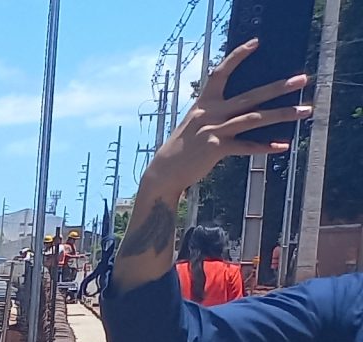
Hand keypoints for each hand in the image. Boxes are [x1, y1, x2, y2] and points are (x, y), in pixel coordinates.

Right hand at [142, 41, 311, 196]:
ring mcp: (214, 130)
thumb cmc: (185, 146)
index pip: (221, 74)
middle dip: (278, 87)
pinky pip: (246, 147)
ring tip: (305, 111)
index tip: (255, 43)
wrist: (165, 170)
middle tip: (302, 79)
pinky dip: (266, 147)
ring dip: (282, 114)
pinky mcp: (216, 148)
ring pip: (254, 119)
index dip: (237, 57)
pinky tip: (283, 146)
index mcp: (205, 104)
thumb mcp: (197, 123)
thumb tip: (248, 106)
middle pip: (250, 96)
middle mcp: (210, 113)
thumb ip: (218, 112)